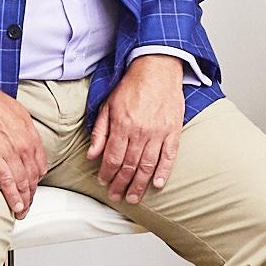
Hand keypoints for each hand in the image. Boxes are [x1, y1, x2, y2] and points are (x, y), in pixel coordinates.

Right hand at [0, 72, 46, 217]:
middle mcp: (24, 143)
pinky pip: (7, 181)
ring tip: (21, 212)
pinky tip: (15, 206)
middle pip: (33, 177)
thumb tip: (21, 141)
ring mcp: (10, 150)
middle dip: (32, 195)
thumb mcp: (15, 113)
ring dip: (24, 201)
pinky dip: (13, 196)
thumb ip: (21, 131)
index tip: (32, 189)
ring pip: (23, 182)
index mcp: (30, 134)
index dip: (37, 181)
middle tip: (27, 206)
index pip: (40, 164)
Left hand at [88, 55, 184, 203]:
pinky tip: (158, 184)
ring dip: (139, 184)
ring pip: (148, 166)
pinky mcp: (173, 131)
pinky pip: (169, 156)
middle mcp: (140, 131)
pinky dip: (164, 172)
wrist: (157, 68)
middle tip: (117, 196)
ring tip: (134, 197)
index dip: (107, 174)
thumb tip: (92, 154)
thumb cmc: (131, 86)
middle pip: (129, 166)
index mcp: (122, 125)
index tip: (104, 183)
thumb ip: (100, 131)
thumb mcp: (108, 105)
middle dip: (121, 184)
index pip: (113, 158)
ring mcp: (159, 132)